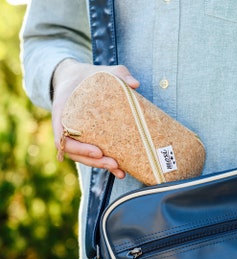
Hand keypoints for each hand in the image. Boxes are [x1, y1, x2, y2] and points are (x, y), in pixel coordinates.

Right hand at [52, 59, 139, 178]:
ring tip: (119, 170)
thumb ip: (118, 74)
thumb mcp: (103, 71)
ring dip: (99, 165)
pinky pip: (90, 153)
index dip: (78, 148)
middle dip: (94, 161)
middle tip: (114, 163)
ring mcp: (75, 134)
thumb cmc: (89, 75)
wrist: (77, 79)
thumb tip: (136, 84)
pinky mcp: (86, 137)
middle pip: (74, 152)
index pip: (63, 136)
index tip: (97, 151)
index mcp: (63, 111)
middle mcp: (65, 126)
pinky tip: (119, 168)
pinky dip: (103, 162)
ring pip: (82, 157)